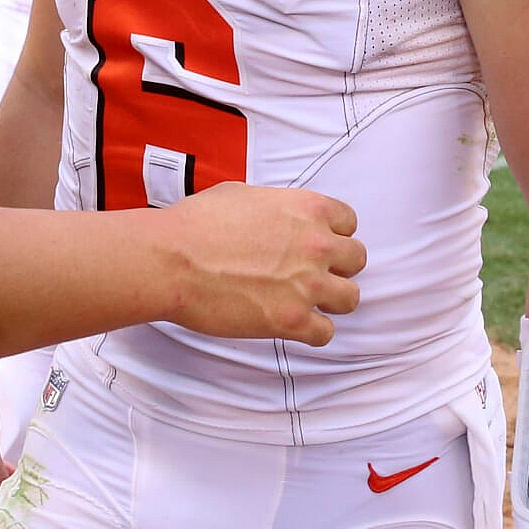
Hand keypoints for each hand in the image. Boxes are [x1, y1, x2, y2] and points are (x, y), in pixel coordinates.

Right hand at [162, 181, 362, 346]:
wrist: (172, 259)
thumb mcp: (243, 195)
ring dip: (331, 301)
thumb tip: (277, 220)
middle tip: (310, 274)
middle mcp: (317, 245)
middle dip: (336, 267)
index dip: (333, 234)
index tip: (317, 245)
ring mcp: (308, 285)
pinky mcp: (292, 320)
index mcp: (308, 209)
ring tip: (305, 302)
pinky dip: (312, 332)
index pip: (349, 222)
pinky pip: (326, 334)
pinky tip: (292, 325)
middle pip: (356, 260)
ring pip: (350, 298)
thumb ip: (276, 208)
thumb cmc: (197, 224)